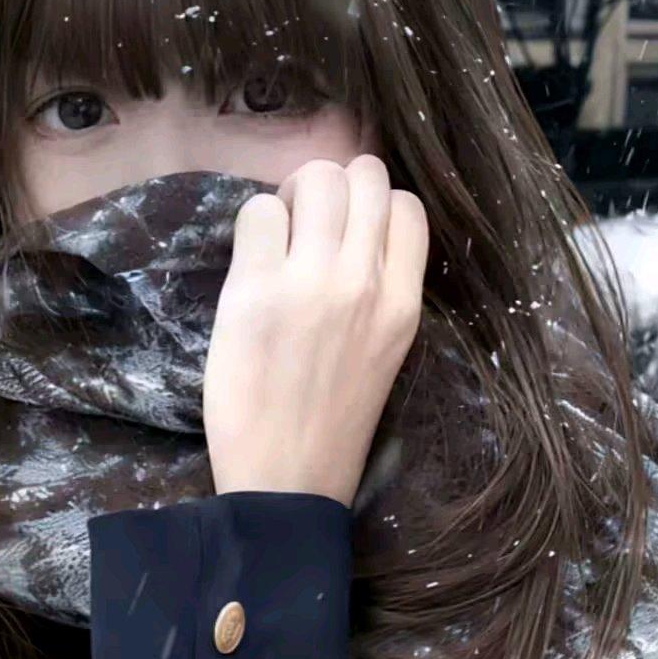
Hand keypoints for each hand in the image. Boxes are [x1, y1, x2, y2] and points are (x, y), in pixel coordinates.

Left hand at [203, 154, 428, 506]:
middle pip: (363, 174)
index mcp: (404, 304)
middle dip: (331, 188)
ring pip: (315, 178)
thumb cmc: (331, 427)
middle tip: (305, 229)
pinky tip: (250, 266)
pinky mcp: (256, 291)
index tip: (345, 236)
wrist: (286, 484)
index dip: (372, 207)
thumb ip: (376, 295)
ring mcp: (312, 282)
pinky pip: (258, 211)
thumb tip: (347, 235)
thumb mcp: (382, 354)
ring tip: (277, 240)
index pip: (407, 207)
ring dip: (292, 197)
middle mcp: (366, 282)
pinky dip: (254, 225)